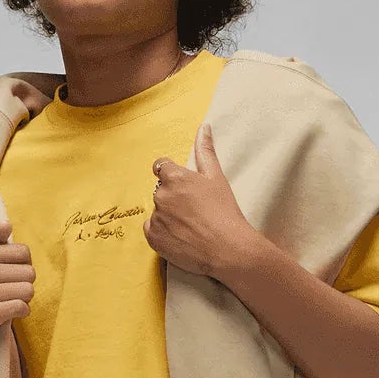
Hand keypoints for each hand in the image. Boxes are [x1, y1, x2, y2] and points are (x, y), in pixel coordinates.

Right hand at [0, 219, 32, 361]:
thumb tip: (7, 224)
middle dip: (25, 287)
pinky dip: (21, 313)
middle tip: (9, 295)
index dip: (24, 268)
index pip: (23, 252)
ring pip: (27, 291)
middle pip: (29, 272)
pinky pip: (21, 308)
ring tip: (8, 305)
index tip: (10, 278)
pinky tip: (9, 315)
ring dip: (23, 301)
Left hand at [145, 124, 257, 278]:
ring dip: (168, 216)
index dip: (171, 176)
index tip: (182, 187)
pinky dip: (162, 233)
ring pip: (158, 211)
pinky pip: (151, 230)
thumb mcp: (217, 177)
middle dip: (172, 198)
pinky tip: (180, 237)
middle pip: (161, 191)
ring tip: (190, 227)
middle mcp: (161, 195)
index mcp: (175, 177)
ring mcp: (156, 217)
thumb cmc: (224, 212)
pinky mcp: (153, 237)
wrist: (227, 249)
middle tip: (193, 211)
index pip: (161, 167)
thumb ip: (205, 151)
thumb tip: (203, 128)